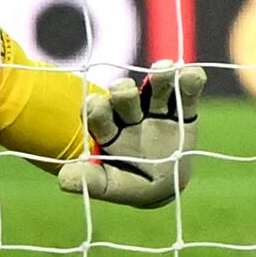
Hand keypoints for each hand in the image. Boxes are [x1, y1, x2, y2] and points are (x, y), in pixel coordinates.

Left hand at [62, 62, 207, 207]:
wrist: (163, 186)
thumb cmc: (130, 184)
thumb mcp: (111, 186)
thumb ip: (91, 181)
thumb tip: (64, 177)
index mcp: (109, 129)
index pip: (98, 113)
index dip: (95, 108)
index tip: (97, 107)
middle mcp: (131, 114)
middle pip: (124, 96)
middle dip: (123, 93)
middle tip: (124, 92)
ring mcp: (157, 110)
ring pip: (156, 87)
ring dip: (159, 77)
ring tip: (164, 69)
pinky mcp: (184, 112)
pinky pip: (187, 94)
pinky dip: (190, 82)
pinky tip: (192, 74)